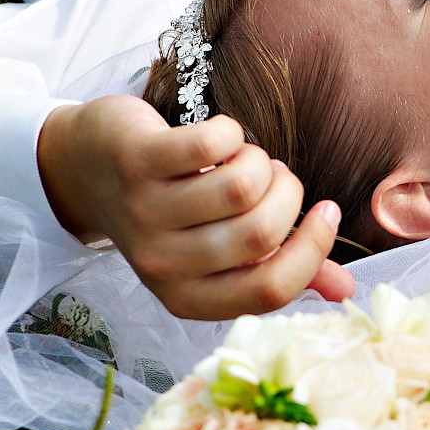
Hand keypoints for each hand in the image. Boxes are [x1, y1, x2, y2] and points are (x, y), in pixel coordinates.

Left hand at [37, 95, 355, 319]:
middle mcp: (162, 264)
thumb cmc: (168, 210)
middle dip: (287, 194)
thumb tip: (346, 291)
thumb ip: (281, 266)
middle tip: (275, 177)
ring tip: (246, 157)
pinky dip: (231, 132)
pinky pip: (211, 144)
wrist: (84, 168)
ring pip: (239, 188)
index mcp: (187, 297)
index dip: (313, 250)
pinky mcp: (135, 161)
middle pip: (260, 234)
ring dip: (259, 162)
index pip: (270, 291)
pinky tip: (220, 136)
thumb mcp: (217, 250)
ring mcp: (144, 213)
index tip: (326, 212)